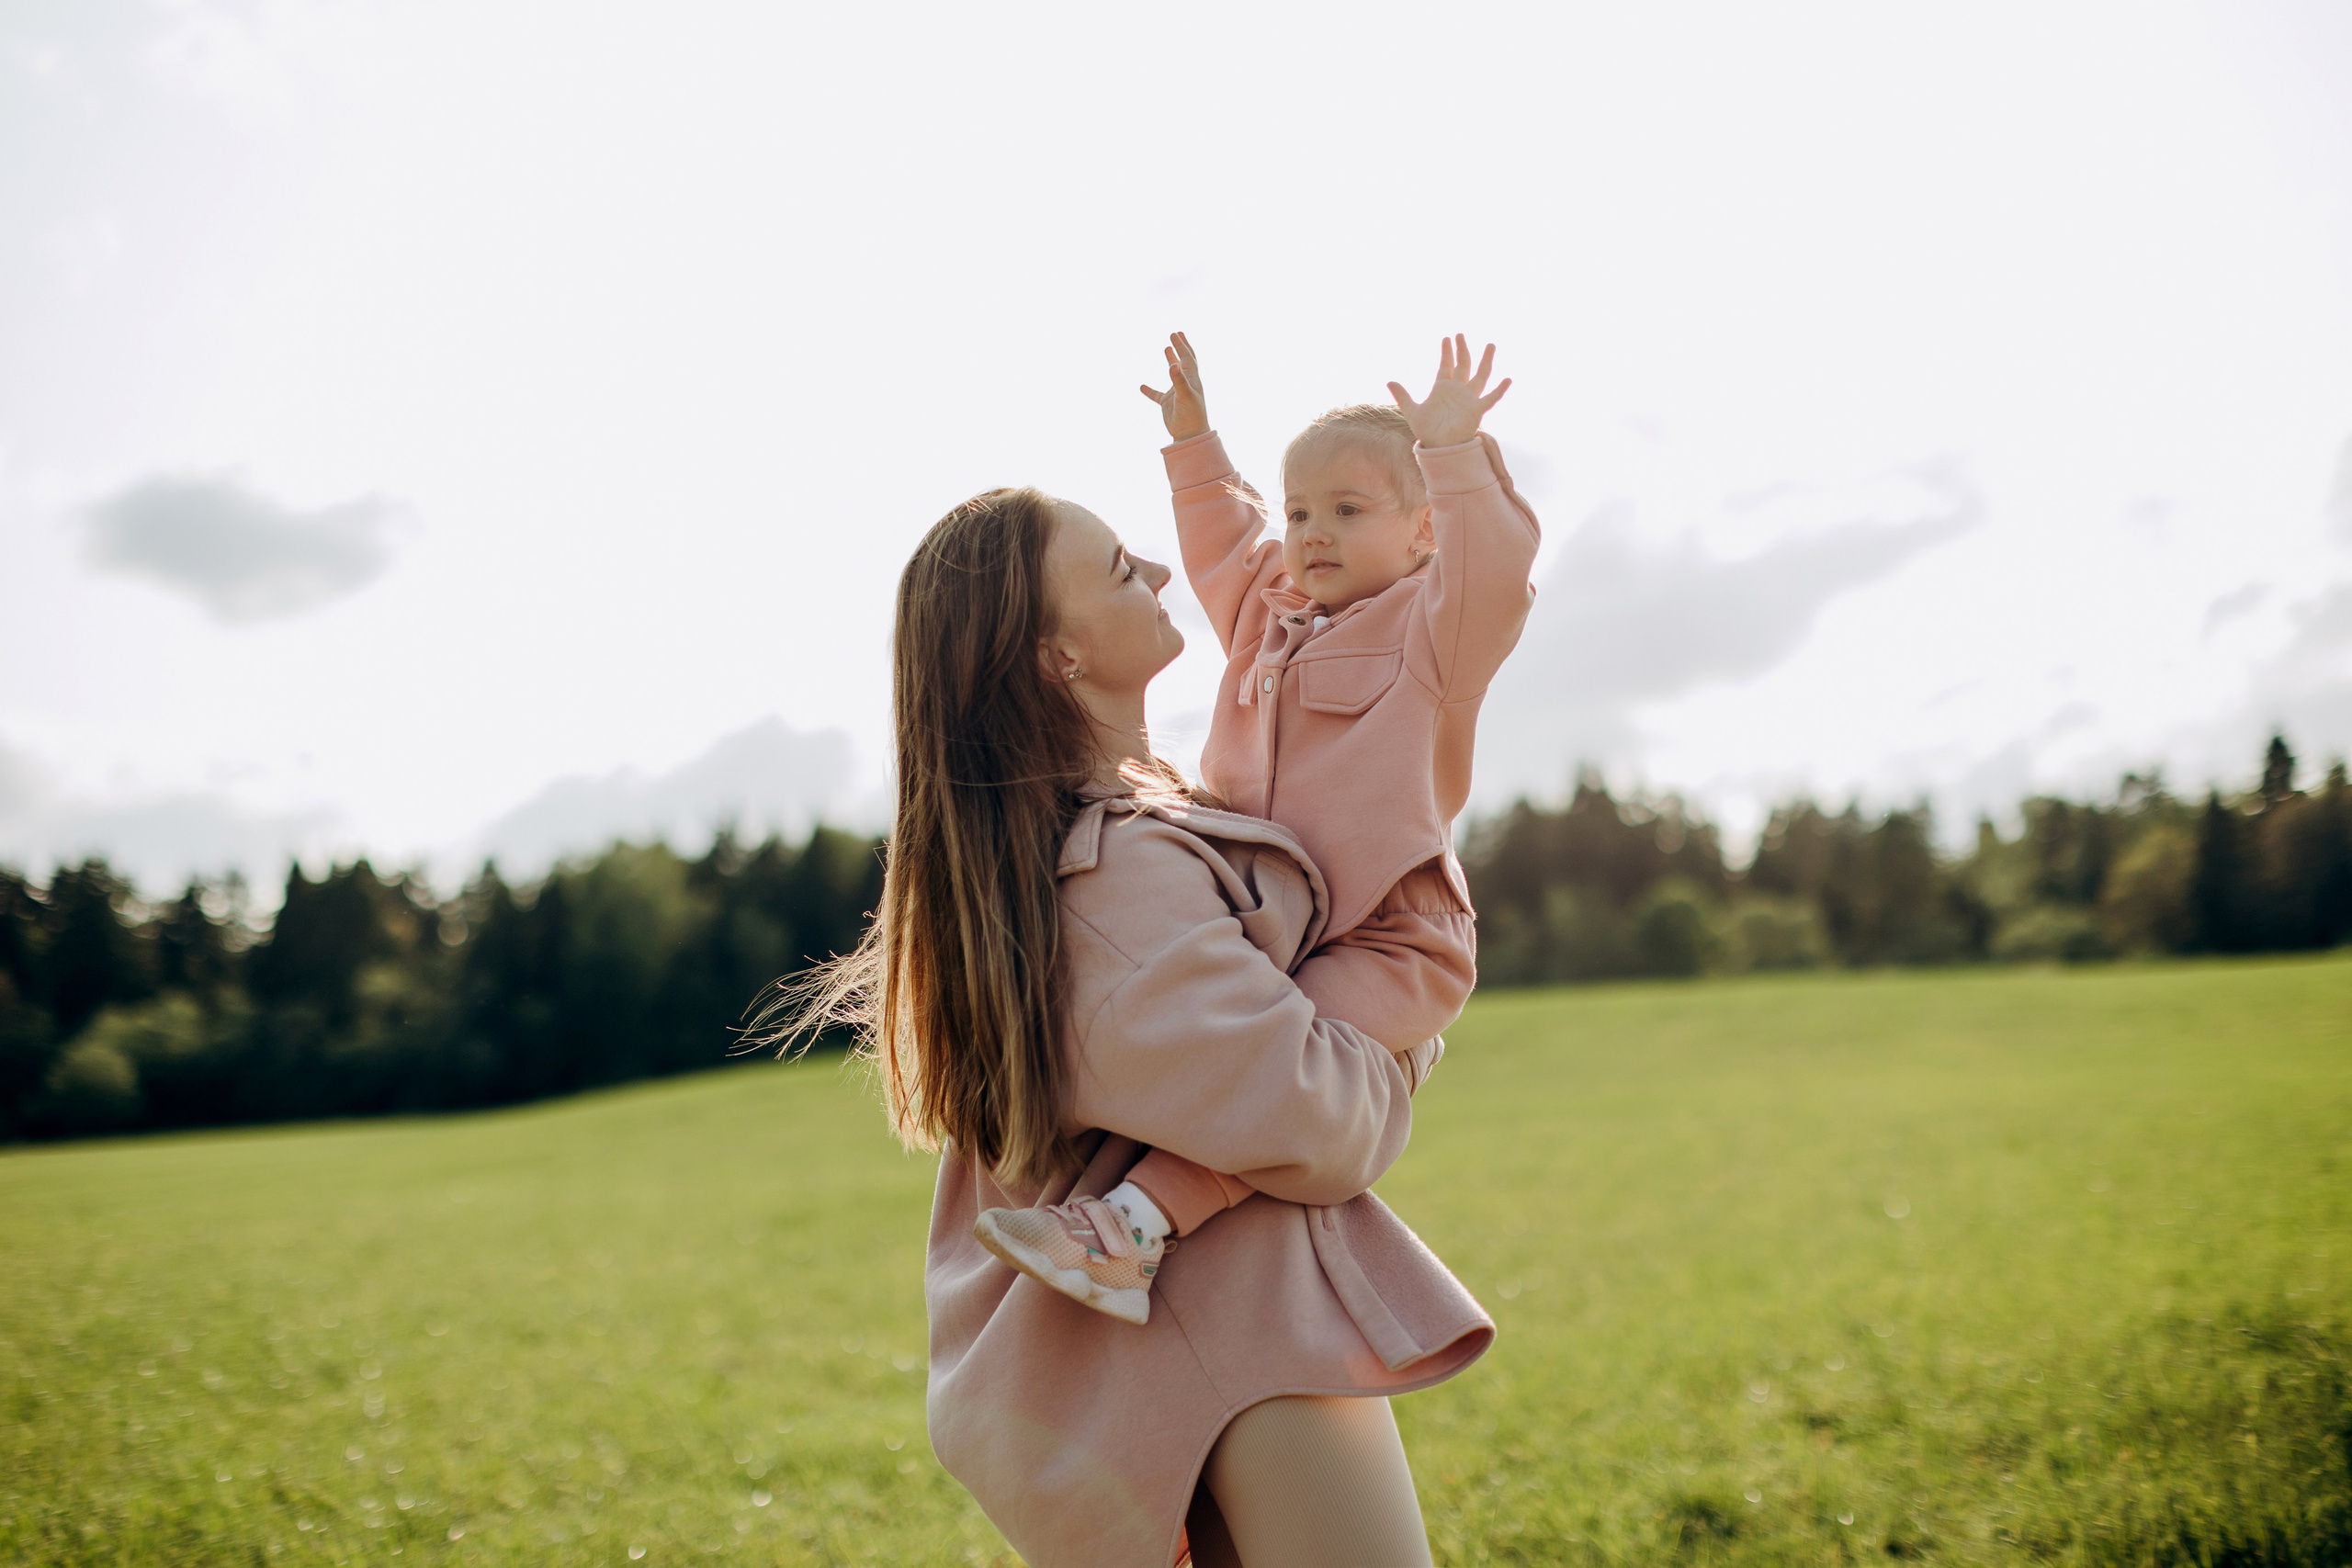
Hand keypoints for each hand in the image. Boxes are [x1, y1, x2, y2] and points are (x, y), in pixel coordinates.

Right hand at [1139, 331, 1209, 441]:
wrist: (1189, 435)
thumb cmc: (1191, 416)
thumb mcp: (1185, 396)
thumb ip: (1179, 380)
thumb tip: (1173, 364)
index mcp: (1192, 379)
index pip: (1187, 358)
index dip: (1181, 345)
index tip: (1175, 334)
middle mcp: (1185, 383)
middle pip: (1183, 361)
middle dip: (1180, 347)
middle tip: (1175, 334)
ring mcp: (1176, 393)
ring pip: (1173, 373)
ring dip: (1170, 361)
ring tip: (1166, 349)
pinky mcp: (1167, 404)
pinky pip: (1157, 394)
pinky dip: (1150, 390)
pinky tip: (1142, 387)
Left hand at [1387, 335, 1510, 447]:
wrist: (1439, 448)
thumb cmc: (1428, 432)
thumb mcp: (1413, 411)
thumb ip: (1403, 396)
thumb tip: (1389, 381)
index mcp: (1443, 389)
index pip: (1446, 365)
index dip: (1447, 352)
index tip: (1447, 338)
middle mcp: (1458, 391)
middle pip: (1463, 365)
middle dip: (1462, 349)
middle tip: (1460, 334)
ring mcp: (1469, 399)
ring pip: (1480, 376)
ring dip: (1485, 360)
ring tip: (1490, 345)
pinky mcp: (1477, 410)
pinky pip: (1491, 398)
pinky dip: (1500, 390)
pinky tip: (1507, 379)